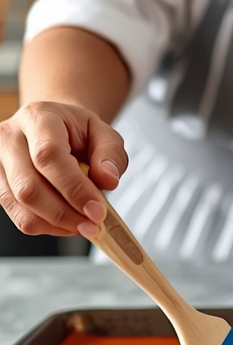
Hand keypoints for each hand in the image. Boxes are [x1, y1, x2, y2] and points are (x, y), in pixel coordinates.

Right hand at [0, 101, 126, 237]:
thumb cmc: (78, 132)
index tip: (97, 211)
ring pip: (20, 204)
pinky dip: (47, 226)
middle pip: (29, 186)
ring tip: (84, 225)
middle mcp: (9, 137)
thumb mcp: (104, 134)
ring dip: (57, 223)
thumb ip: (111, 154)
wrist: (55, 130)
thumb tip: (108, 180)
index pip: (48, 156)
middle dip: (65, 213)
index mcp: (38, 118)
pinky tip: (68, 223)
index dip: (74, 188)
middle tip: (94, 225)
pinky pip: (19, 215)